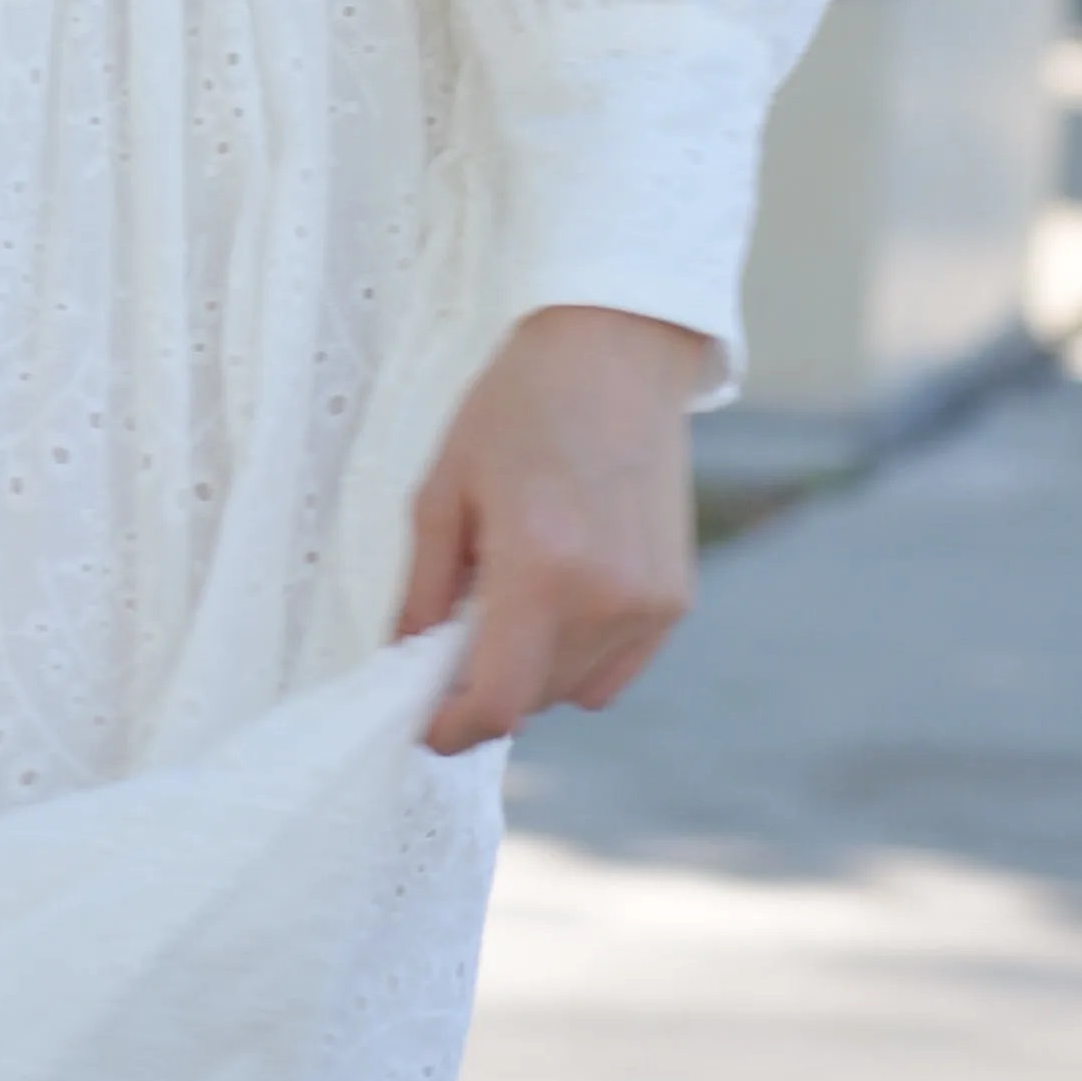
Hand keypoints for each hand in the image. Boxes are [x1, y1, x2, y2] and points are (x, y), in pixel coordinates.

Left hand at [396, 302, 709, 753]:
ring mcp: (649, 603)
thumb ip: (423, 588)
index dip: (451, 729)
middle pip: (531, 700)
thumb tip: (405, 661)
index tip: (424, 721)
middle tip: (456, 629)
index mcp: (541, 568)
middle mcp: (605, 598)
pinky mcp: (675, 599)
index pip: (498, 704)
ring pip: (570, 689)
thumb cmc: (520, 406)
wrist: (615, 351)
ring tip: (514, 592)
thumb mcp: (446, 487)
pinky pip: (613, 670)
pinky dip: (577, 657)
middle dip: (483, 684)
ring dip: (530, 669)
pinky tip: (560, 594)